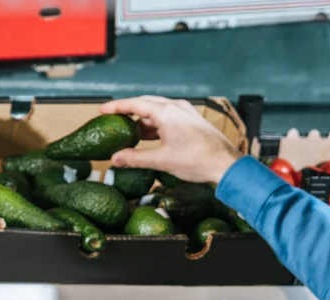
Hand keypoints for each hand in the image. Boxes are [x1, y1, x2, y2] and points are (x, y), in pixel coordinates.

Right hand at [98, 96, 240, 184]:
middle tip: (114, 118)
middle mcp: (176, 107)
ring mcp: (186, 112)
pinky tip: (150, 136)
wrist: (227, 165)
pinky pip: (169, 117)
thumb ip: (136, 158)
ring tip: (130, 132)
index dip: (116, 106)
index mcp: (167, 112)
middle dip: (128, 111)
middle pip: (146, 103)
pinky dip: (156, 124)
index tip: (102, 110)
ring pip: (158, 110)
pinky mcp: (192, 120)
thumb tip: (116, 159)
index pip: (135, 103)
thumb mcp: (162, 161)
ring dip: (143, 120)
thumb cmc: (198, 161)